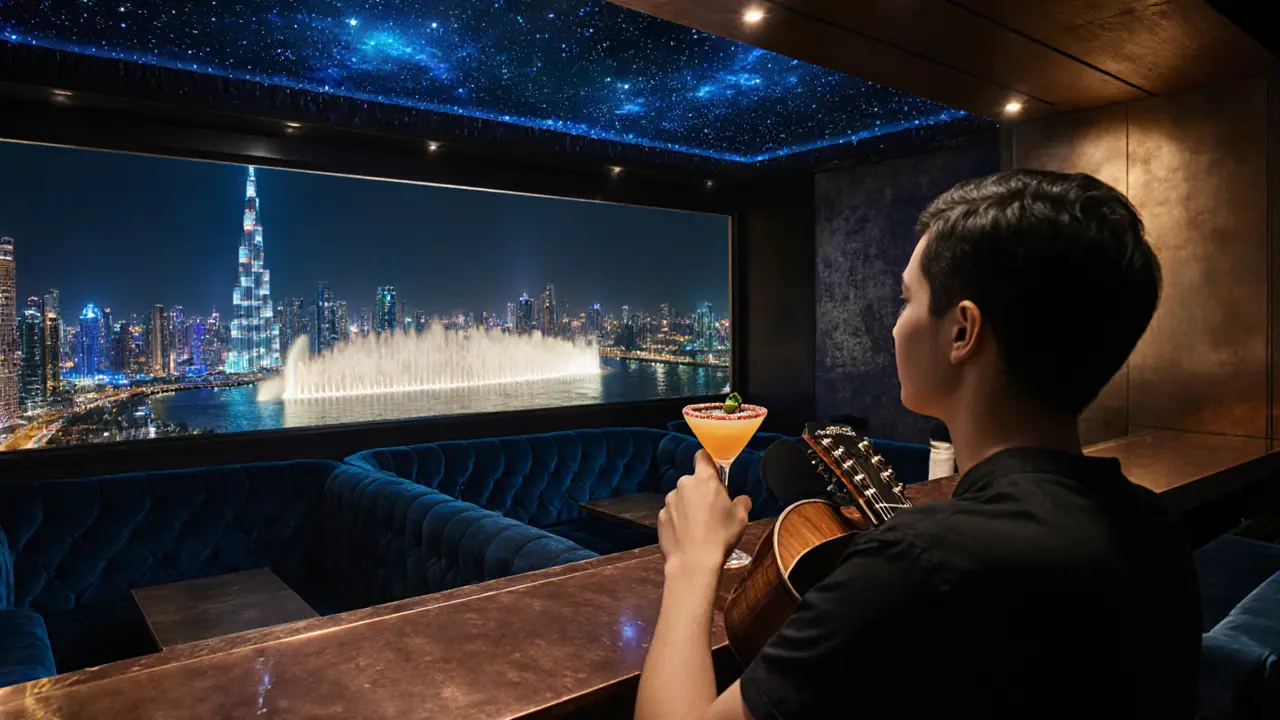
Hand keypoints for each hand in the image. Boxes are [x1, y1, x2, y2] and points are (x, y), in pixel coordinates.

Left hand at [658, 450, 751, 574]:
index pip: (703, 456)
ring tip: (700, 527)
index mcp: (704, 479)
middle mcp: (684, 485)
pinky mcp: (661, 517)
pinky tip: (688, 535)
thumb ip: (742, 502)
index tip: (714, 472)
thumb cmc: (720, 536)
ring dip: (689, 506)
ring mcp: (670, 501)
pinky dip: (679, 520)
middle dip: (701, 491)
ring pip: (682, 498)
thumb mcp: (741, 517)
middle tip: (713, 509)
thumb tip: (742, 500)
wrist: (694, 561)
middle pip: (693, 481)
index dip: (709, 462)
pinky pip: (672, 514)